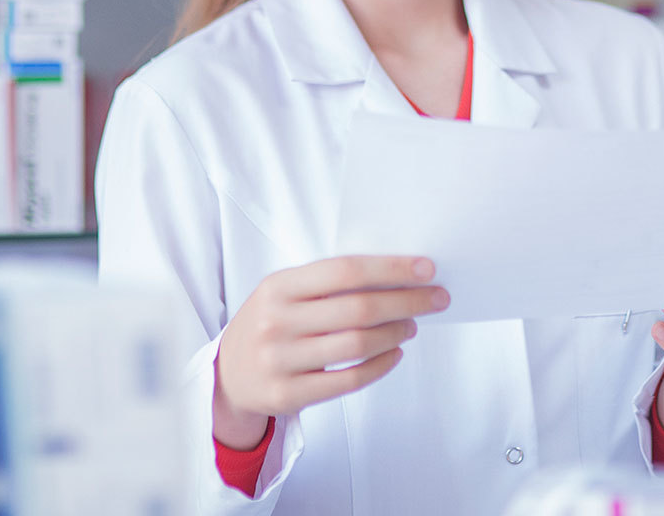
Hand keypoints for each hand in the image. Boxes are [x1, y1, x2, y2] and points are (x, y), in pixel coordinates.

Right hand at [213, 255, 449, 449]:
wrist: (228, 375)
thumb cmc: (270, 323)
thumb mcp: (285, 292)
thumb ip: (328, 282)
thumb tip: (395, 272)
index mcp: (278, 286)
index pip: (344, 271)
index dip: (390, 268)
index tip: (426, 268)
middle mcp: (277, 322)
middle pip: (358, 309)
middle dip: (406, 301)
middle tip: (435, 298)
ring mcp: (281, 361)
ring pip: (357, 344)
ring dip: (396, 332)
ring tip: (412, 325)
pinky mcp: (289, 394)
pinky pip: (349, 380)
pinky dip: (380, 365)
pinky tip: (394, 353)